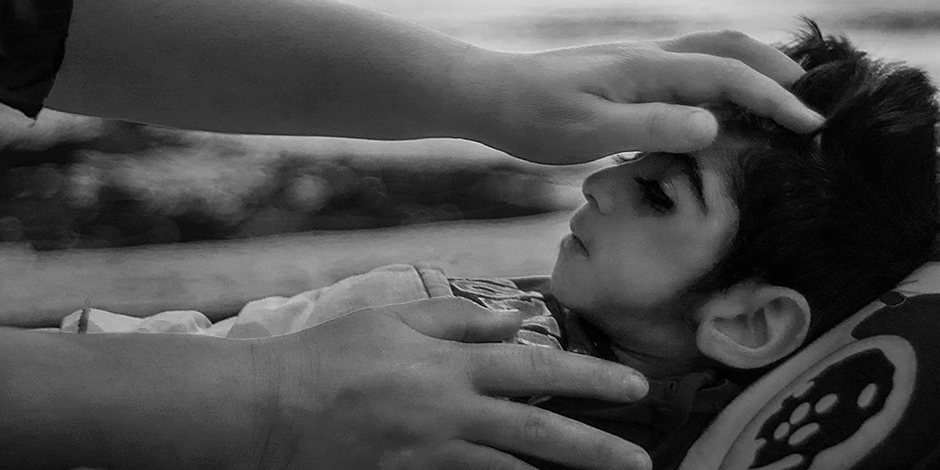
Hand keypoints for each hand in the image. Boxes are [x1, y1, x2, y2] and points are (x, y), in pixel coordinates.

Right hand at [244, 297, 650, 469]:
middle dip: (595, 446)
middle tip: (640, 461)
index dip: (589, 378)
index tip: (634, 387)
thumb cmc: (329, 356)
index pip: (534, 367)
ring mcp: (429, 454)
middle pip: (535, 429)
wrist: (267, 410)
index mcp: (447, 363)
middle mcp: (447, 410)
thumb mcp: (392, 320)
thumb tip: (513, 320)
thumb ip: (456, 320)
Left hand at [471, 30, 823, 163]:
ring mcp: (636, 61)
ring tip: (777, 96)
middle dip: (774, 69)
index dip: (773, 99)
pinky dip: (718, 76)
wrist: (489, 96)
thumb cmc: (532, 117)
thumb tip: (715, 128)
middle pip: (728, 46)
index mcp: (646, 69)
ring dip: (749, 67)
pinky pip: (686, 66)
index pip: (727, 76)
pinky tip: (717, 104)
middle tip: (807, 102)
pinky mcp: (624, 73)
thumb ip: (650, 129)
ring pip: (709, 50)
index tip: (811, 126)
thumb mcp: (588, 131)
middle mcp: (648, 56)